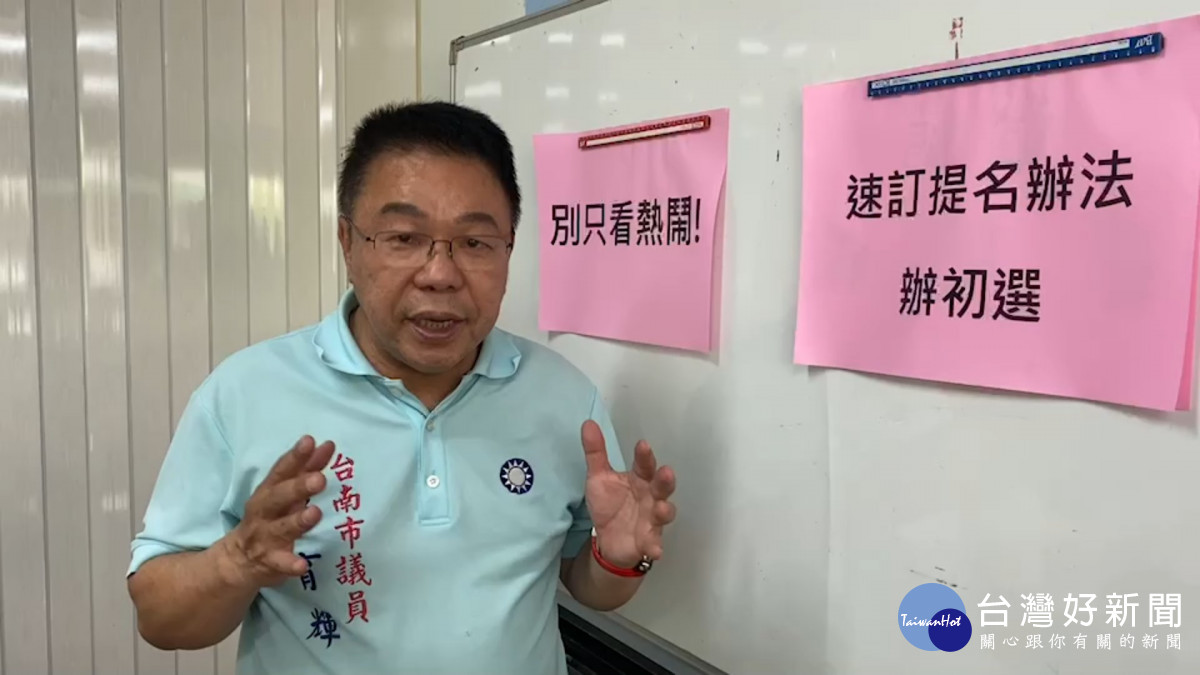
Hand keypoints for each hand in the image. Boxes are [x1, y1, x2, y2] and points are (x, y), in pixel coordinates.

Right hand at [218, 436, 334, 588]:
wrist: (238, 559)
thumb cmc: (269, 517)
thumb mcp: (283, 493)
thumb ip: (305, 471)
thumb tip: (327, 446)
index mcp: (269, 492)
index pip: (282, 471)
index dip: (296, 457)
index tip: (311, 442)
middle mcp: (264, 512)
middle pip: (279, 497)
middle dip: (298, 487)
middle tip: (319, 479)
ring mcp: (265, 537)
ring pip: (281, 528)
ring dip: (297, 521)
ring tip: (315, 513)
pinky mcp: (269, 562)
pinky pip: (280, 564)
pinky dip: (290, 565)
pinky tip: (303, 565)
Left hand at [581, 421, 676, 568]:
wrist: (608, 541)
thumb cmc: (609, 504)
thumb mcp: (599, 477)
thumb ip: (595, 452)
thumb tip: (588, 423)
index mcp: (639, 479)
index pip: (644, 464)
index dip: (645, 456)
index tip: (642, 445)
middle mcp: (651, 497)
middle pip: (662, 486)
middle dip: (665, 481)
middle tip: (666, 473)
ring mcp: (652, 519)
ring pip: (664, 513)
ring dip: (665, 511)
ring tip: (662, 509)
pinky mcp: (649, 540)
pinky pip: (654, 543)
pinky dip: (655, 546)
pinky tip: (654, 550)